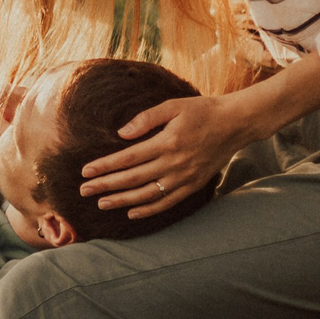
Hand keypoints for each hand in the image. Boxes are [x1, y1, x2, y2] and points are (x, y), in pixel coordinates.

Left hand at [79, 94, 247, 219]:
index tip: (86, 171)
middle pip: (133, 179)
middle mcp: (175, 163)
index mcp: (167, 142)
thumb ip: (146, 118)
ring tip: (101, 204)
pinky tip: (131, 212)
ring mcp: (185, 177)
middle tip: (83, 191)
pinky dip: (149, 209)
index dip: (105, 166)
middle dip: (106, 185)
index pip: (128, 158)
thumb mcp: (173, 106)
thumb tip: (121, 134)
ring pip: (148, 194)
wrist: (235, 124)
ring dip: (122, 200)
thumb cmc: (201, 111)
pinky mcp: (193, 186)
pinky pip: (168, 202)